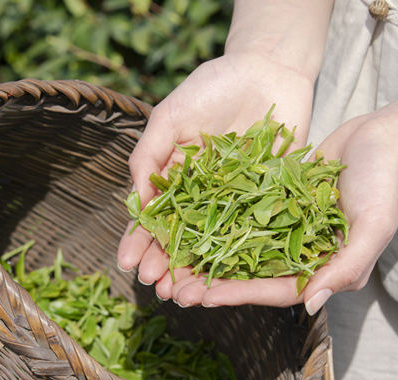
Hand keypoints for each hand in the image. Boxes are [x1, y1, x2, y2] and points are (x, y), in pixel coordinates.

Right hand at [116, 52, 315, 294]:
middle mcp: (201, 193)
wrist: (268, 68)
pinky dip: (237, 255)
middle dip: (165, 261)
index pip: (152, 215)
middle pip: (180, 235)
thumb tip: (135, 202)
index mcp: (174, 175)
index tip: (129, 264)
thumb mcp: (170, 116)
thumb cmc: (212, 87)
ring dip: (196, 268)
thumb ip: (148, 156)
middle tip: (157, 287)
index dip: (140, 240)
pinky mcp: (268, 197)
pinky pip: (252, 230)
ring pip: (213, 241)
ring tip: (183, 293)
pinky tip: (225, 278)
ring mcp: (234, 198)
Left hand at [164, 83, 397, 311]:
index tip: (203, 296)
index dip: (239, 294)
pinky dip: (214, 220)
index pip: (274, 289)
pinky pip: (239, 215)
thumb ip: (346, 267)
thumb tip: (311, 305)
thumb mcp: (371, 226)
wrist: (382, 138)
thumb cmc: (385, 183)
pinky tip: (185, 221)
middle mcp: (299, 252)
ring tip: (171, 260)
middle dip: (212, 281)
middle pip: (249, 273)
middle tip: (174, 288)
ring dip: (206, 254)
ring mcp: (284, 227)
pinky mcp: (273, 202)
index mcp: (322, 267)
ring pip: (237, 246)